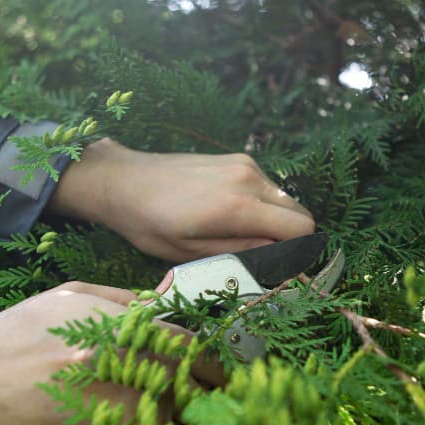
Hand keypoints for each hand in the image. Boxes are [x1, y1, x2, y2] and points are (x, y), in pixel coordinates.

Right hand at [0, 282, 220, 424]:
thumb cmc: (17, 338)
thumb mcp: (70, 298)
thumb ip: (125, 299)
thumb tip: (166, 294)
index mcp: (146, 338)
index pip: (203, 356)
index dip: (210, 371)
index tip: (209, 383)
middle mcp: (154, 380)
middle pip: (201, 403)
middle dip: (197, 412)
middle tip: (181, 420)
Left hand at [47, 138, 314, 260]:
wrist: (123, 181)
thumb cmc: (149, 224)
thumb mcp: (191, 252)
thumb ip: (241, 254)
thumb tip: (280, 258)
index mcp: (238, 207)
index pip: (301, 228)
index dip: (298, 252)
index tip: (281, 267)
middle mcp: (249, 179)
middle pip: (300, 212)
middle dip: (289, 237)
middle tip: (261, 255)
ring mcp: (244, 164)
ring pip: (284, 199)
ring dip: (274, 220)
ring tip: (239, 234)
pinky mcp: (237, 158)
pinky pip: (267, 186)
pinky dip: (261, 203)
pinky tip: (229, 213)